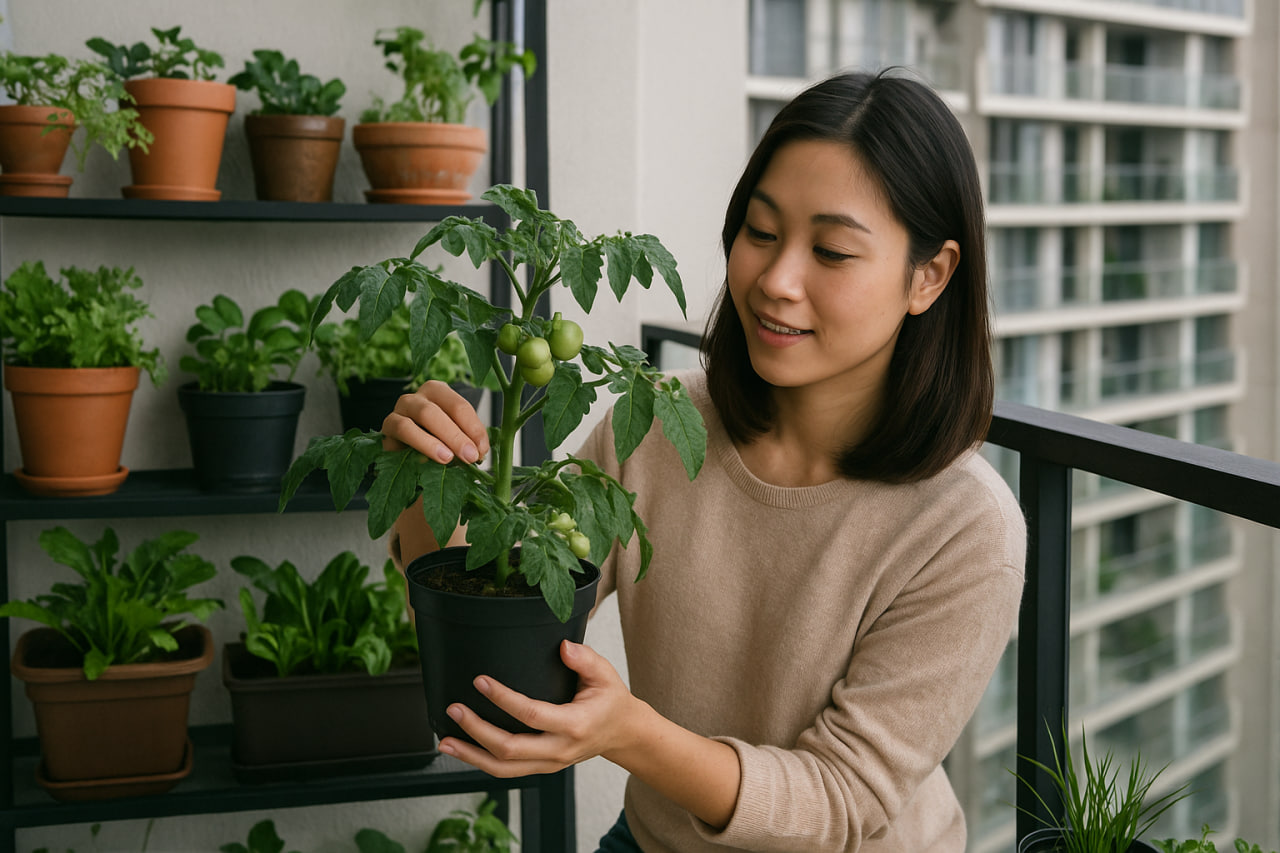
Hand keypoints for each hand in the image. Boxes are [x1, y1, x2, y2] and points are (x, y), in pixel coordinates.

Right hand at [381, 380, 488, 463]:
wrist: (406, 463)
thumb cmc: (435, 447)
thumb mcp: (455, 443)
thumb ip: (468, 443)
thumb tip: (480, 451)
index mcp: (440, 394)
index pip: (460, 407)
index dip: (474, 428)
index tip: (482, 450)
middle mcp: (420, 396)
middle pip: (442, 408)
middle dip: (458, 434)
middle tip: (471, 456)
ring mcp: (402, 407)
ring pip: (424, 414)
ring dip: (440, 437)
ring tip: (449, 459)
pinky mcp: (388, 424)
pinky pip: (403, 428)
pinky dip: (421, 442)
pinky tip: (431, 458)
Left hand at [437, 640, 641, 776]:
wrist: (622, 734)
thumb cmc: (611, 701)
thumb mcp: (605, 674)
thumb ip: (585, 659)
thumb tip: (562, 646)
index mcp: (575, 724)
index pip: (532, 714)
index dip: (503, 699)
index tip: (480, 681)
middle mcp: (559, 749)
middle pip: (510, 749)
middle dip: (477, 730)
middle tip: (454, 709)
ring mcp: (549, 763)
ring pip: (503, 768)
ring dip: (471, 755)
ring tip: (445, 740)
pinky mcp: (541, 767)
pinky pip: (506, 771)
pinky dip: (481, 762)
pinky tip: (463, 750)